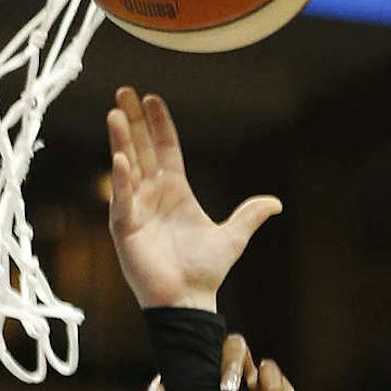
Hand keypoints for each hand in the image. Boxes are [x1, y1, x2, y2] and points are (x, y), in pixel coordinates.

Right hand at [105, 88, 280, 311]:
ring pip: (127, 166)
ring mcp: (137, 207)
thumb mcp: (233, 237)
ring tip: (115, 112)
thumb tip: (276, 203)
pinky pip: (122, 199)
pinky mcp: (125, 227)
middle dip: (132, 121)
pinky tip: (120, 159)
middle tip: (124, 91)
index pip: (166, 148)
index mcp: (176, 190)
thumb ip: (250, 215)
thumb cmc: (206, 270)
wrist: (189, 300)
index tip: (151, 98)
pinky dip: (121, 180)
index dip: (159, 124)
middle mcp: (153, 193)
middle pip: (142, 149)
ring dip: (121, 140)